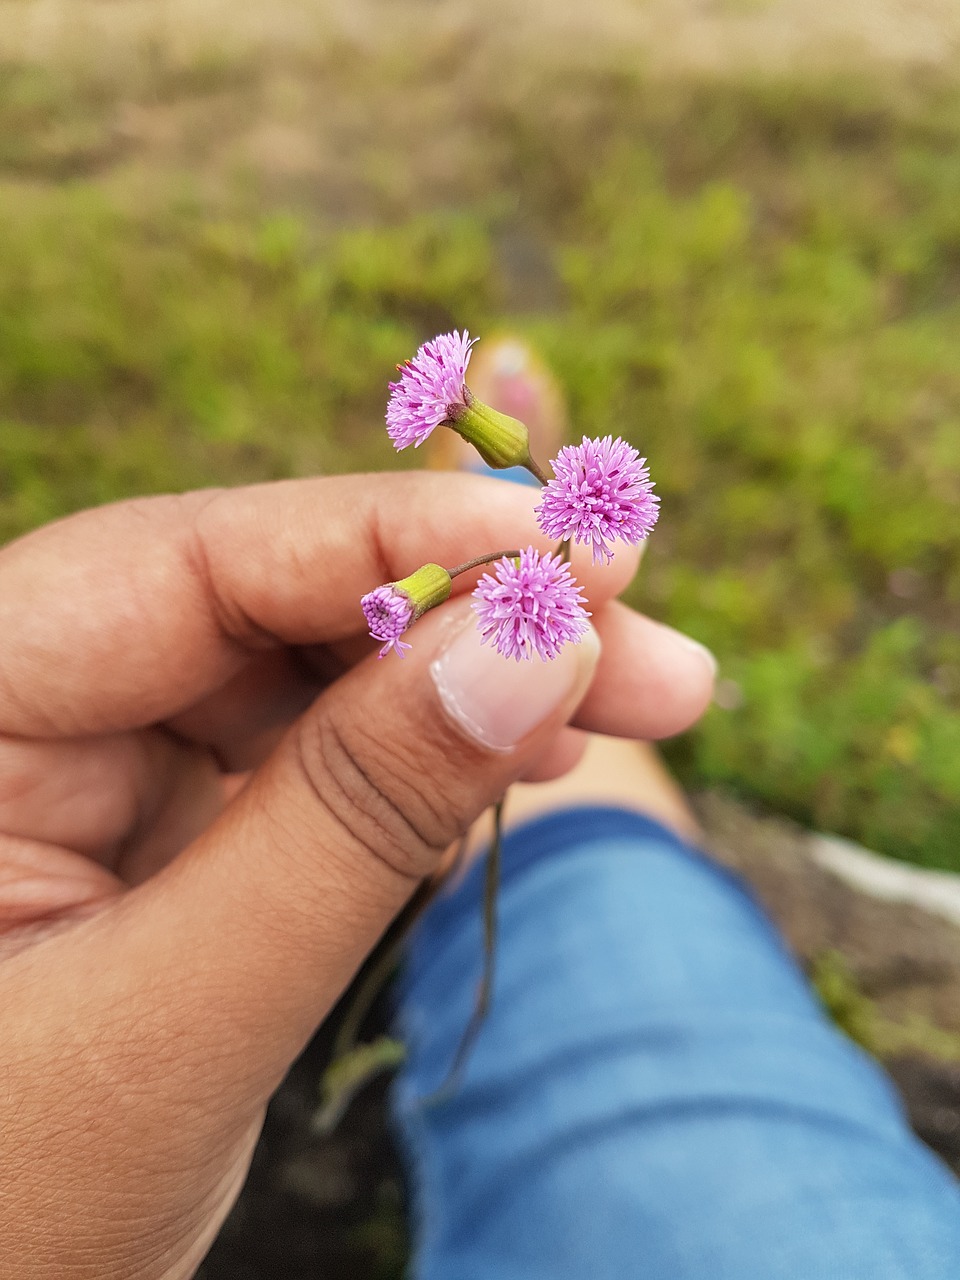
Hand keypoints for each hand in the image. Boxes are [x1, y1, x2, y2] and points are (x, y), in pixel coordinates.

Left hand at [0, 472, 712, 1278]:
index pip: (193, 562)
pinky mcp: (160, 811)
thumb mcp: (177, 1023)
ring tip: (637, 695)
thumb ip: (351, 821)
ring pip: (307, 662)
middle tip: (651, 652)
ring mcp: (93, 755)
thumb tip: (536, 644)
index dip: (399, 539)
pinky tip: (525, 750)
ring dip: (472, 675)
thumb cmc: (8, 1217)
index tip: (572, 549)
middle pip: (270, 597)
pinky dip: (425, 747)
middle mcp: (23, 700)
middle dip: (469, 615)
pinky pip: (310, 743)